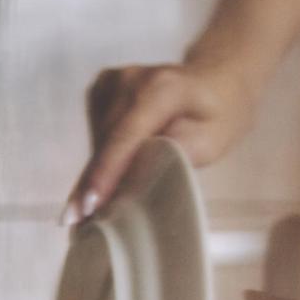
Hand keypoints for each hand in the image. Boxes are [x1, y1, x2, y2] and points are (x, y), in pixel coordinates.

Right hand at [62, 62, 256, 224]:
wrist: (216, 80)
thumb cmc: (219, 115)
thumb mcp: (211, 142)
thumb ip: (174, 156)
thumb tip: (132, 176)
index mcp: (164, 88)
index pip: (125, 136)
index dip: (105, 173)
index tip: (88, 206)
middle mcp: (132, 78)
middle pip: (106, 140)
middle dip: (94, 181)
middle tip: (80, 220)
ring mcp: (114, 79)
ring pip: (96, 137)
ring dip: (95, 170)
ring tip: (90, 203)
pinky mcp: (103, 85)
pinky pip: (95, 128)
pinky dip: (101, 152)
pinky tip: (113, 163)